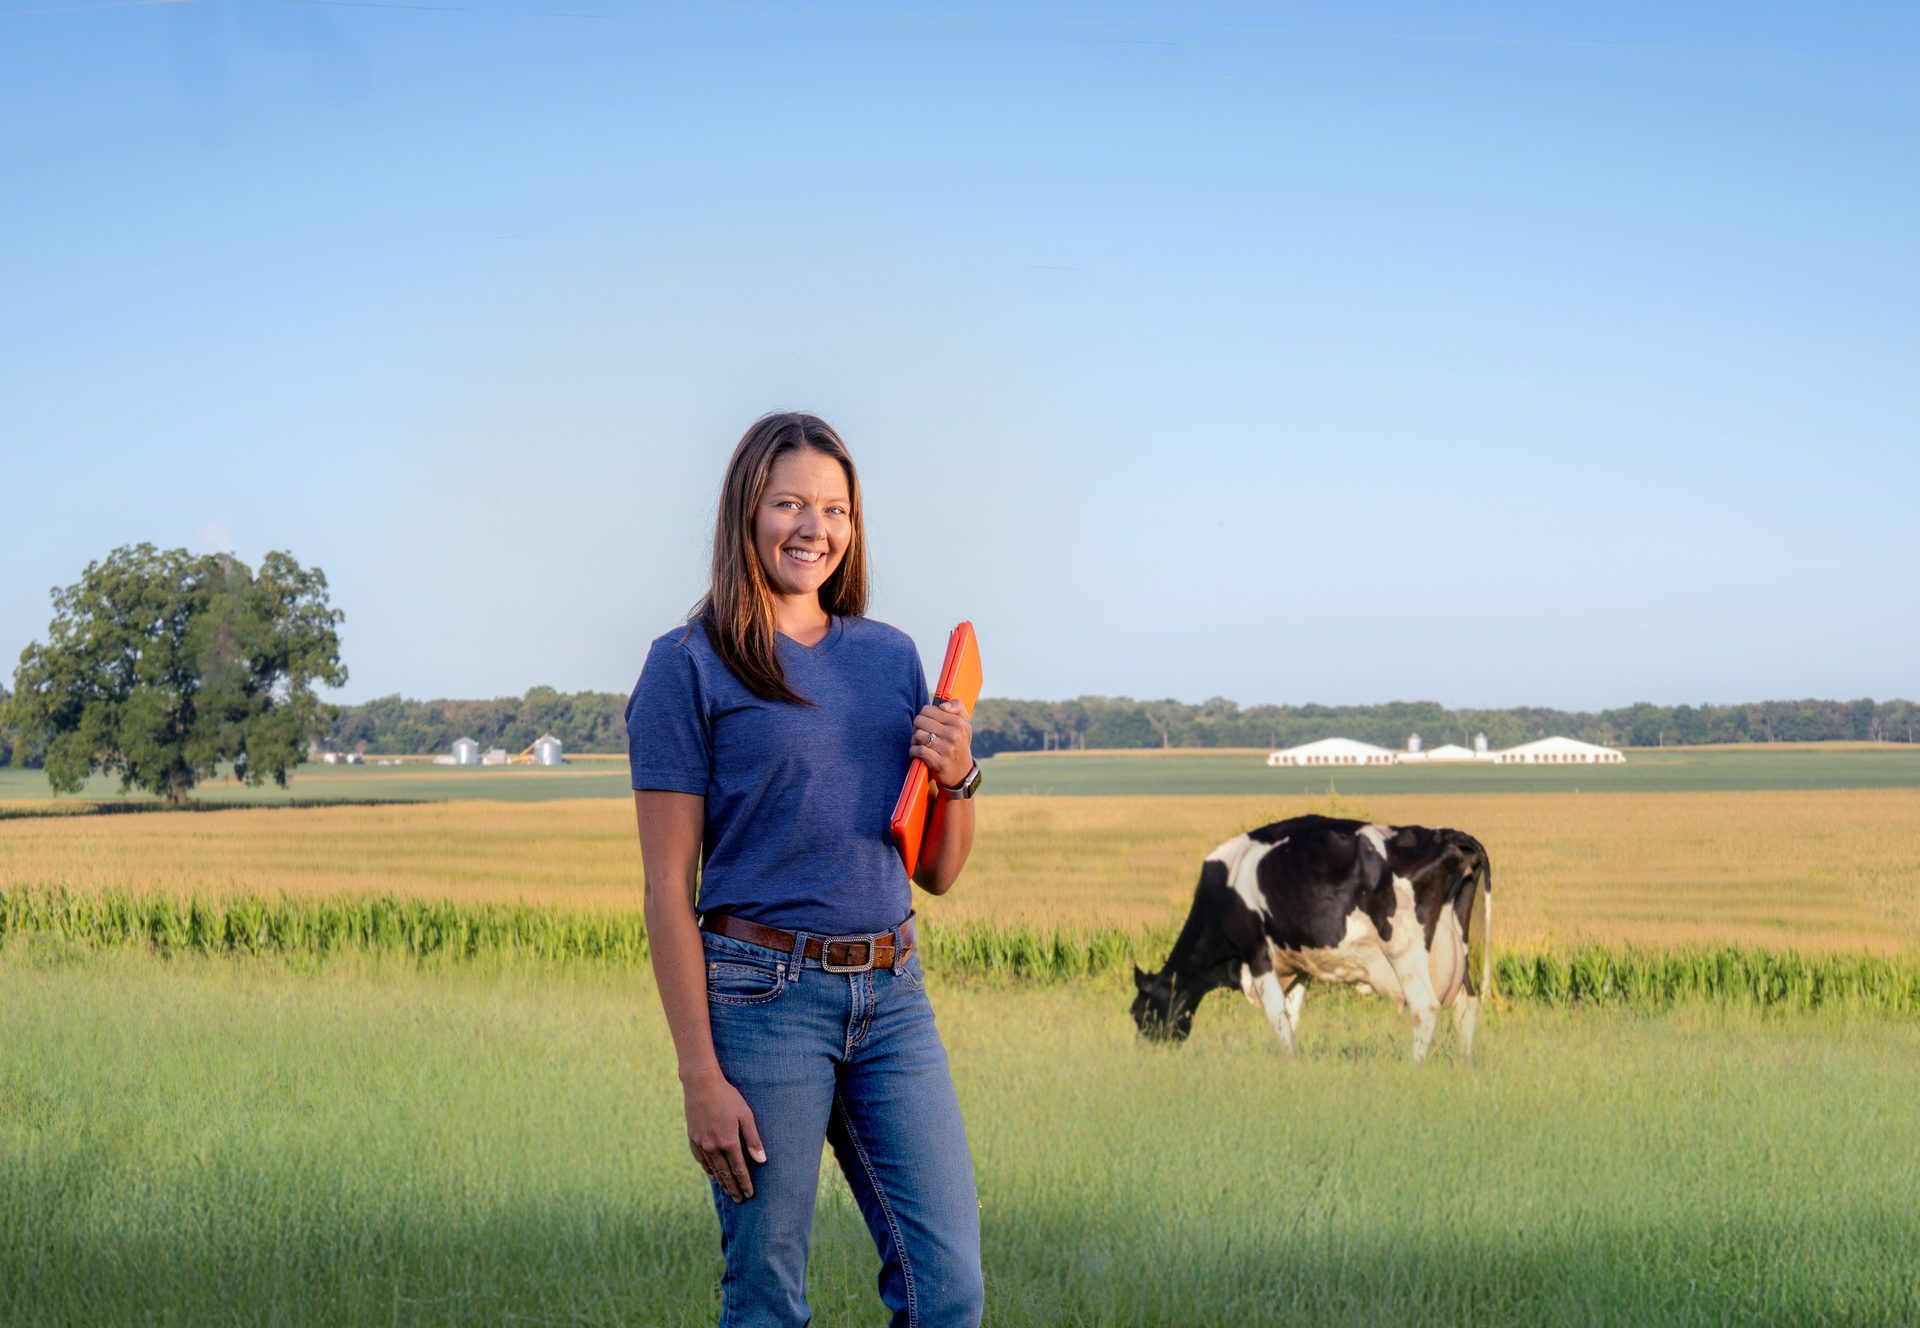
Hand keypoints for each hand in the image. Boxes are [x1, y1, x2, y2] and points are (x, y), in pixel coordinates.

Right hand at [681, 1067, 765, 1201]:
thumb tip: (761, 1160)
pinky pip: (701, 1160)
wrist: (701, 1085)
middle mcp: (713, 1147)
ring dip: (721, 1182)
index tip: (750, 1194)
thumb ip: (753, 1139)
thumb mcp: (745, 1116)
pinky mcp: (693, 1138)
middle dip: (733, 1188)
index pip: (739, 1169)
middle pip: (725, 1173)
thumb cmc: (728, 1097)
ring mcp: (701, 1143)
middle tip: (739, 1200)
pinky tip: (712, 1175)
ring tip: (728, 1191)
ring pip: (712, 1169)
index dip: (745, 1183)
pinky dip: (708, 1170)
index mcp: (728, 1142)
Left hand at [912, 699, 974, 787]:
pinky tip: (916, 753)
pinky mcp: (940, 763)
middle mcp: (954, 735)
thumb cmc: (959, 744)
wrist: (962, 772)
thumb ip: (957, 707)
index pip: (927, 710)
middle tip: (920, 734)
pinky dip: (913, 751)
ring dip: (914, 740)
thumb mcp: (964, 724)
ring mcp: (947, 749)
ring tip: (918, 743)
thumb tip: (943, 706)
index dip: (923, 716)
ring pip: (918, 735)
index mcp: (958, 722)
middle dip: (916, 727)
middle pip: (920, 721)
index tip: (926, 724)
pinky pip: (918, 750)